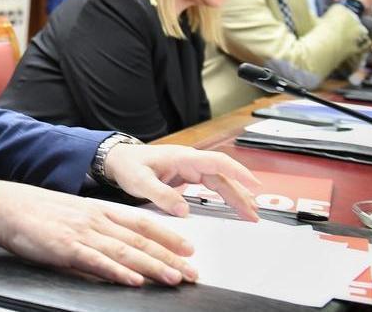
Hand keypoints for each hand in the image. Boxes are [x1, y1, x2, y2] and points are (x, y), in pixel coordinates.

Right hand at [0, 180, 198, 286]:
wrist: (7, 205)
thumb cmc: (37, 211)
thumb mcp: (74, 215)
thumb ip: (98, 231)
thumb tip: (121, 250)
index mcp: (99, 210)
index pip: (142, 222)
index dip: (168, 236)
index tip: (189, 248)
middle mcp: (96, 219)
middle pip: (141, 240)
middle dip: (170, 257)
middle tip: (193, 271)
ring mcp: (82, 233)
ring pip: (126, 251)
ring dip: (153, 266)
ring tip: (174, 278)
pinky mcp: (66, 247)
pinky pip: (97, 261)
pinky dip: (118, 271)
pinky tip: (133, 280)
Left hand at [106, 144, 260, 222]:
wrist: (118, 160)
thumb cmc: (128, 166)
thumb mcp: (140, 182)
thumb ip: (161, 195)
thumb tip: (184, 211)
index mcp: (182, 157)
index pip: (217, 162)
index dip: (237, 172)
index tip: (254, 184)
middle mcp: (190, 161)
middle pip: (222, 176)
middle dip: (240, 193)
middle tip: (253, 213)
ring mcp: (190, 168)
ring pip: (219, 181)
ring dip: (235, 195)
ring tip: (250, 212)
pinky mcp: (187, 176)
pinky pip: (211, 185)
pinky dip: (223, 195)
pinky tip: (233, 205)